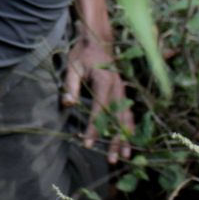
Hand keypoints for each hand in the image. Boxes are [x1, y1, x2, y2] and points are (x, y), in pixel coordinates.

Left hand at [63, 33, 133, 163]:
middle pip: (118, 120)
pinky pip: (129, 113)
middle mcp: (118, 89)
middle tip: (113, 160)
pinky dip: (130, 128)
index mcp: (105, 82)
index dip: (94, 129)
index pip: (99, 111)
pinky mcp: (123, 92)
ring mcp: (123, 91)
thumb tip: (68, 105)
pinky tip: (130, 140)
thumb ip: (70, 86)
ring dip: (126, 137)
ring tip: (125, 156)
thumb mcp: (73, 67)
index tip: (88, 144)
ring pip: (127, 119)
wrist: (98, 39)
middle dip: (116, 141)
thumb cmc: (83, 53)